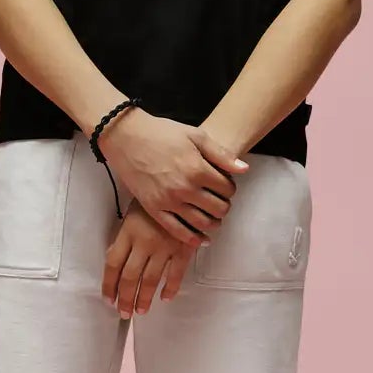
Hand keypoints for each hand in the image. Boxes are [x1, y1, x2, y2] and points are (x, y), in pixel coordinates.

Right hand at [97, 109, 247, 246]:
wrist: (127, 137)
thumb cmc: (162, 133)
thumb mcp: (195, 135)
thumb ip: (221, 154)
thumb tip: (245, 169)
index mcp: (198, 169)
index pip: (227, 189)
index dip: (231, 188)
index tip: (225, 185)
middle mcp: (185, 188)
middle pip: (218, 208)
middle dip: (224, 206)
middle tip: (220, 201)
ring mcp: (169, 201)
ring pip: (202, 223)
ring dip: (213, 223)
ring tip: (213, 218)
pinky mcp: (154, 209)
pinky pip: (177, 231)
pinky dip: (193, 238)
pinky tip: (201, 238)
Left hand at [102, 198, 200, 317]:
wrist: (182, 187)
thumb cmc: (154, 198)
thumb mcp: (132, 213)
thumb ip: (124, 237)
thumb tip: (114, 260)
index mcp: (128, 231)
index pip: (113, 263)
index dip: (109, 284)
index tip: (108, 298)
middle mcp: (145, 241)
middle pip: (130, 277)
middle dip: (125, 298)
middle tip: (123, 312)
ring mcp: (165, 246)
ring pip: (151, 279)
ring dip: (144, 298)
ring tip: (140, 310)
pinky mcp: (184, 248)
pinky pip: (176, 274)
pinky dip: (171, 288)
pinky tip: (165, 297)